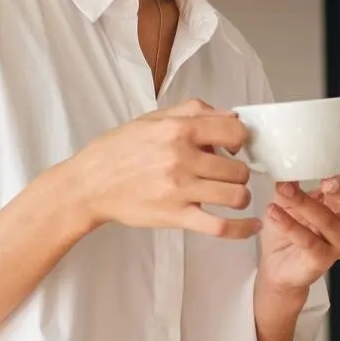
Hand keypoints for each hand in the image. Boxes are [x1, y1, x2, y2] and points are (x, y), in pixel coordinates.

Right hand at [63, 100, 259, 239]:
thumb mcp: (151, 119)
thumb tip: (230, 115)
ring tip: (228, 194)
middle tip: (224, 173)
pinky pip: (220, 226)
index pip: (235, 132)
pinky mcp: (175, 217)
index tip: (234, 146)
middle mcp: (182, 158)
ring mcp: (180, 190)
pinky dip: (241, 229)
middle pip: (238, 168)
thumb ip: (192, 111)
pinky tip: (251, 226)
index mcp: (178, 130)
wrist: (88, 185)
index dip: (241, 140)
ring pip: (236, 196)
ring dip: (238, 196)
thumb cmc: (117, 150)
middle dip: (237, 171)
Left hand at [256, 133, 339, 295]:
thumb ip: (295, 181)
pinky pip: (309, 241)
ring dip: (305, 204)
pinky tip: (274, 213)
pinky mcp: (322, 261)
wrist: (277, 267)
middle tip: (326, 181)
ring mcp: (338, 244)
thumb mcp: (290, 199)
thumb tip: (287, 156)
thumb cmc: (287, 231)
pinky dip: (291, 225)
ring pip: (329, 222)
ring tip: (284, 190)